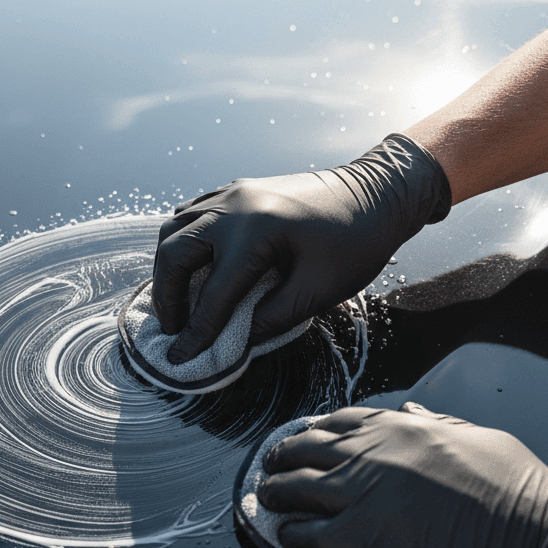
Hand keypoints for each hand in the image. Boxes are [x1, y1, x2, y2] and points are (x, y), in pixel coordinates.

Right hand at [151, 133, 450, 363]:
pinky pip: (191, 214)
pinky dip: (182, 242)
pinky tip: (191, 266)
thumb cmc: (358, 241)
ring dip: (169, 268)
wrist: (380, 190)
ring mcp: (232, 193)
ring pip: (175, 229)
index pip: (214, 293)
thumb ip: (273, 318)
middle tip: (174, 329)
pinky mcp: (237, 189)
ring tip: (177, 302)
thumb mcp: (319, 291)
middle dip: (168, 297)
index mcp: (256, 232)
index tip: (181, 358)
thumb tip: (235, 341)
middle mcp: (235, 207)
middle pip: (175, 252)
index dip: (196, 332)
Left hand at [258, 402, 547, 547]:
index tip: (302, 436)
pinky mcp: (359, 539)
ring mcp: (361, 495)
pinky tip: (285, 538)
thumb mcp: (480, 439)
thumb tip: (414, 412)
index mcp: (404, 428)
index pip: (341, 421)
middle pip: (307, 449)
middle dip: (283, 457)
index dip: (315, 430)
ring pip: (296, 488)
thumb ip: (438, 424)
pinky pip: (307, 534)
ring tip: (264, 498)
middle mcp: (374, 454)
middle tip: (270, 465)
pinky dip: (290, 536)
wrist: (540, 544)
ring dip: (275, 494)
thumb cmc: (523, 494)